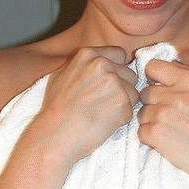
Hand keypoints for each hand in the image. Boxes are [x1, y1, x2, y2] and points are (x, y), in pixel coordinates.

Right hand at [41, 46, 137, 165]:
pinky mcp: (122, 103)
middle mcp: (103, 65)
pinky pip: (131, 110)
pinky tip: (103, 122)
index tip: (107, 83)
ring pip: (133, 92)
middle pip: (130, 74)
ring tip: (101, 113)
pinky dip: (121, 118)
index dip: (117, 70)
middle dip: (122, 88)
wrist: (55, 134)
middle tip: (102, 103)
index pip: (120, 54)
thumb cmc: (56, 108)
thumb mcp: (63, 75)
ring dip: (123, 104)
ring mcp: (114, 83)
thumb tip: (102, 63)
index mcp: (89, 54)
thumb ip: (85, 66)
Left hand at [137, 59, 188, 185]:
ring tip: (172, 131)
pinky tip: (168, 142)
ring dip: (152, 121)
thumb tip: (173, 65)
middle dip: (154, 103)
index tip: (160, 88)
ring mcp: (161, 114)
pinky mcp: (155, 135)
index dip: (154, 78)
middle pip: (145, 93)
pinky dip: (151, 138)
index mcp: (187, 80)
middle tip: (171, 116)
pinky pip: (141, 132)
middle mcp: (172, 94)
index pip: (153, 67)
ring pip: (142, 113)